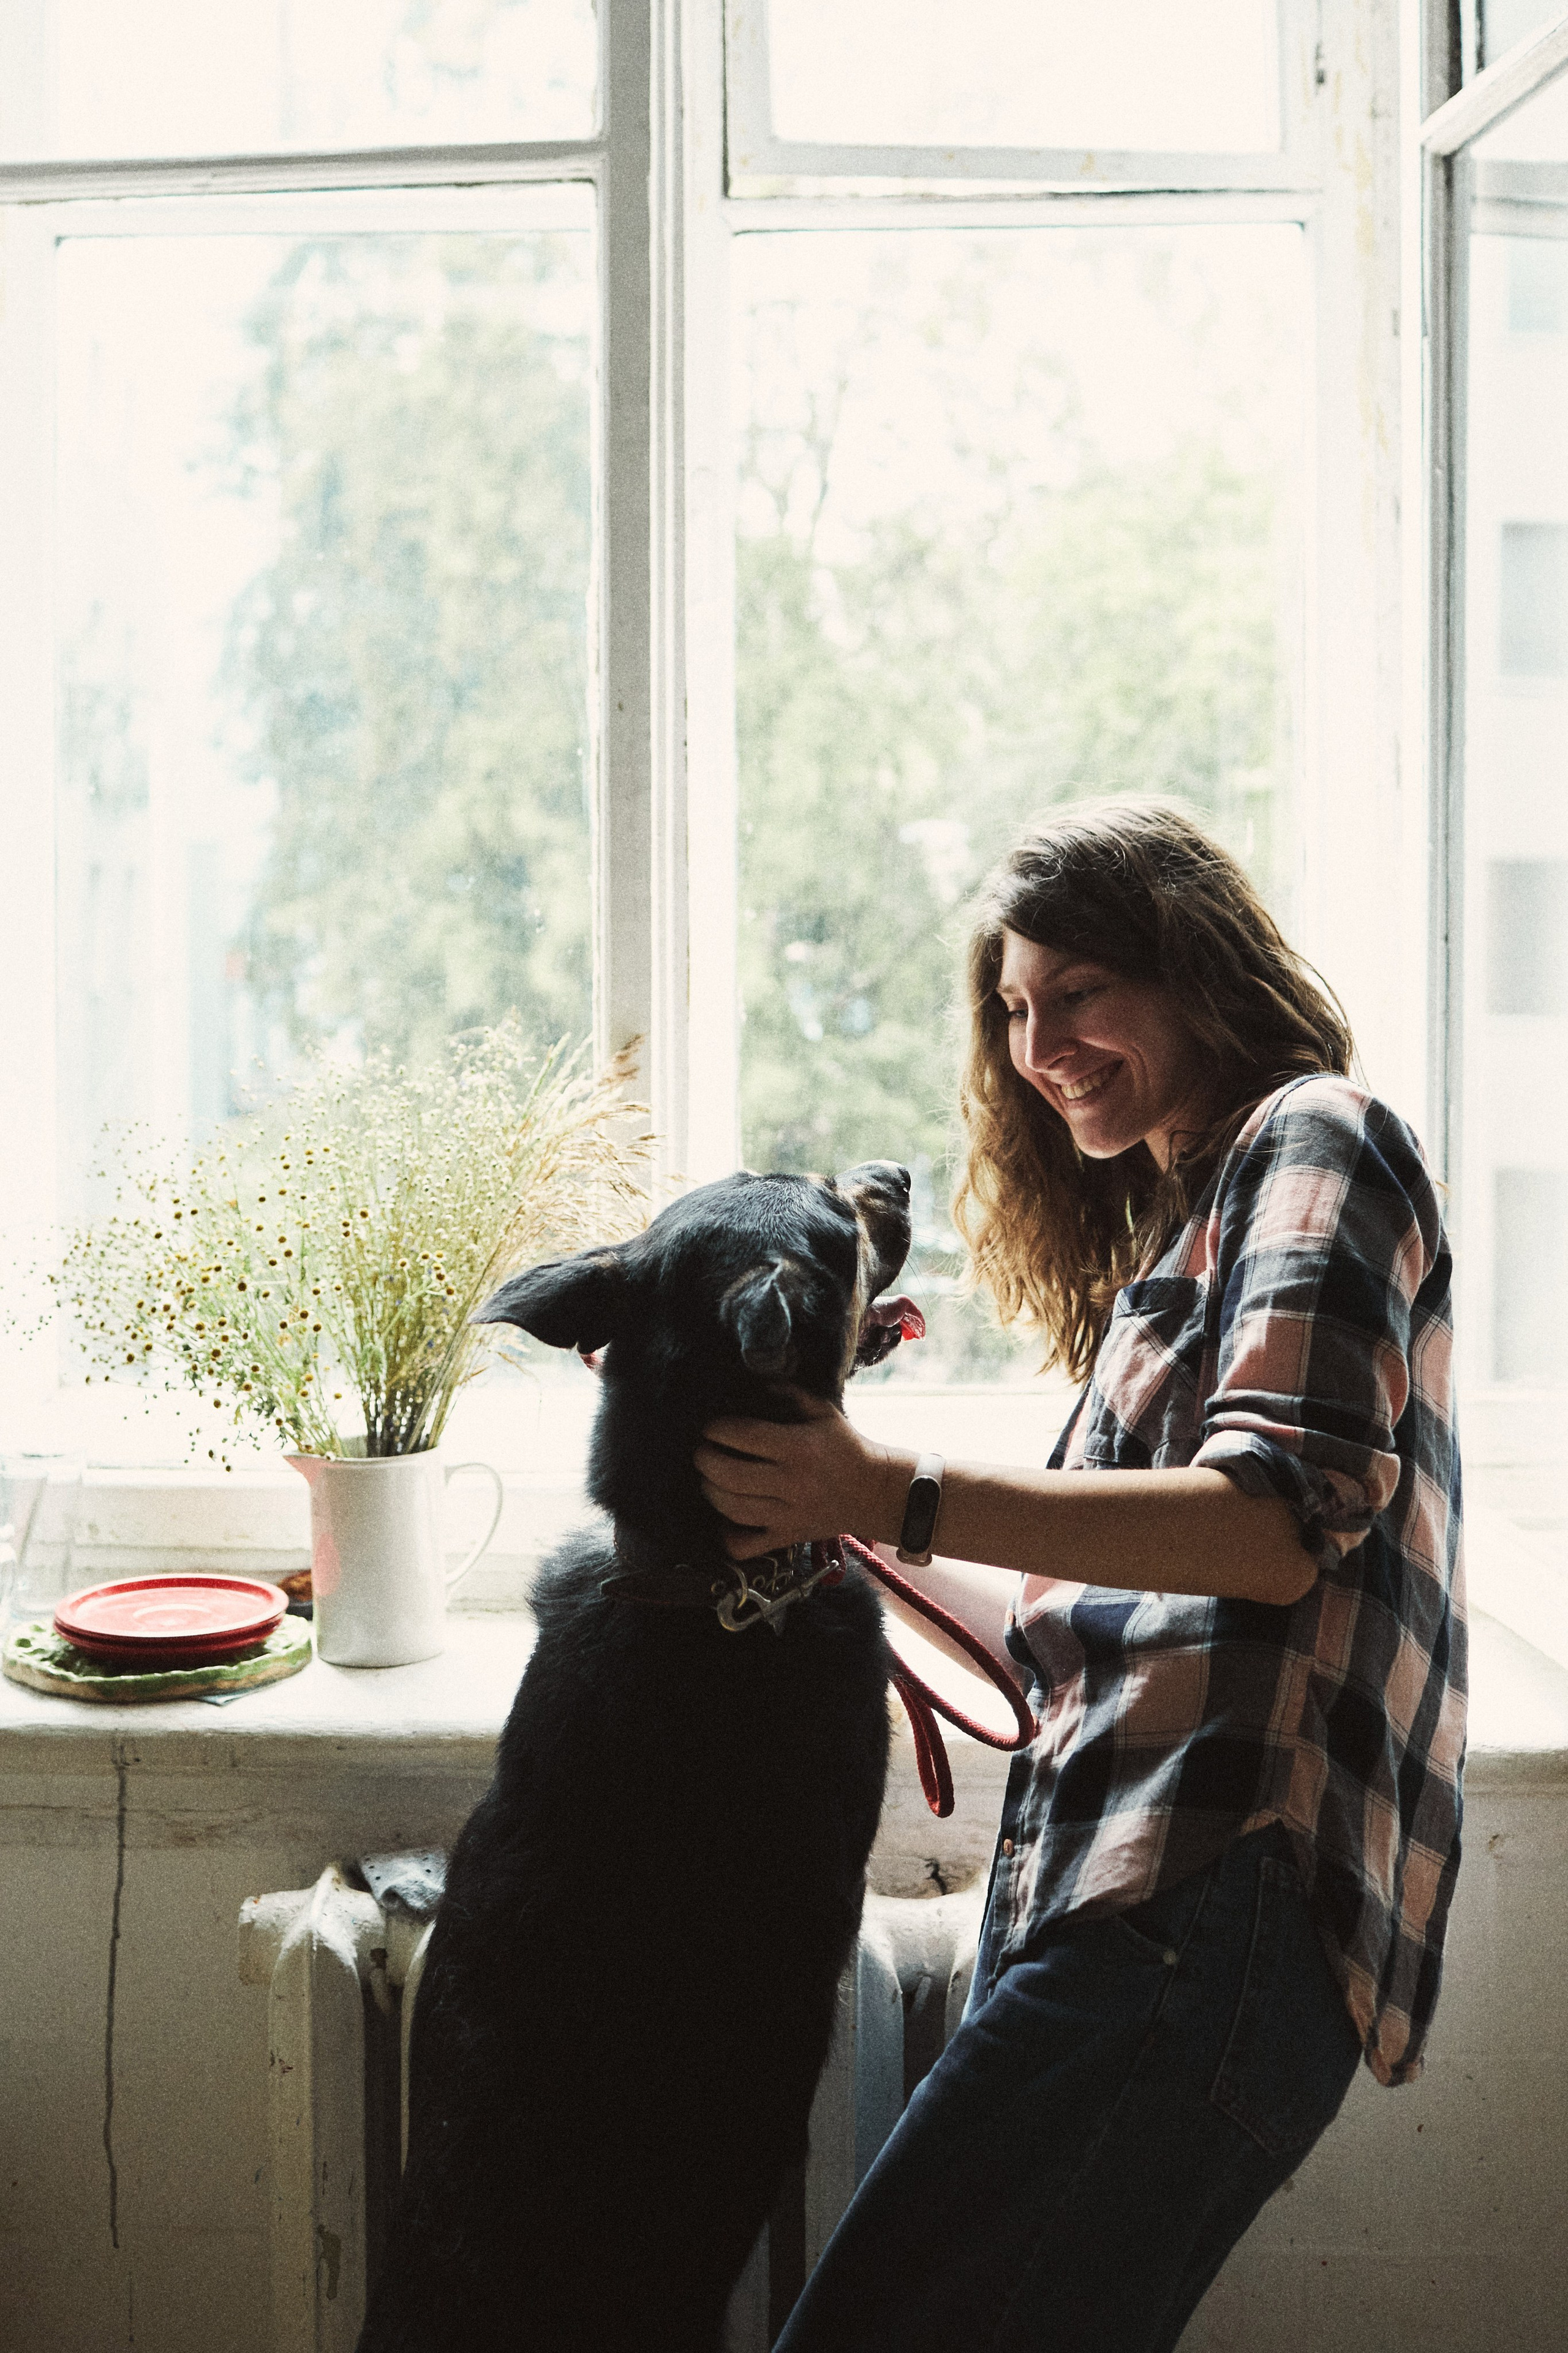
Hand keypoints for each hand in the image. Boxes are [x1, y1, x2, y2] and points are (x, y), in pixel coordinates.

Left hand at [694, 1395, 906, 1560]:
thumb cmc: (845, 1447)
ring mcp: (788, 1515)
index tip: (711, 1427)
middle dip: (705, 1460)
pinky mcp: (788, 1537)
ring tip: (708, 1479)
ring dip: (710, 1491)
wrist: (875, 1491)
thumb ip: (788, 1392)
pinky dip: (727, 1537)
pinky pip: (746, 1546)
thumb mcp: (822, 1410)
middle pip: (729, 1474)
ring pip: (732, 1509)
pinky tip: (726, 1519)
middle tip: (701, 1452)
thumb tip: (751, 1381)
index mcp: (798, 1447)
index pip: (744, 1435)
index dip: (717, 1428)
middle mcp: (791, 1483)